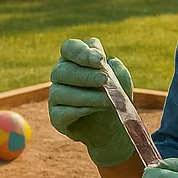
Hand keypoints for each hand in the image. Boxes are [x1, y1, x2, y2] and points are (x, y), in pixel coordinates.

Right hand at [47, 37, 134, 167]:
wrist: (114, 129)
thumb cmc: (115, 100)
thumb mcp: (122, 84)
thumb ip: (118, 71)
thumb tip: (112, 61)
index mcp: (75, 59)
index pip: (69, 48)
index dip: (82, 52)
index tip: (100, 60)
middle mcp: (62, 75)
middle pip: (62, 70)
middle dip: (85, 76)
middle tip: (104, 81)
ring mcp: (56, 96)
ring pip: (59, 92)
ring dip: (85, 96)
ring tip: (106, 101)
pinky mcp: (56, 116)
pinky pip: (61, 112)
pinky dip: (78, 111)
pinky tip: (93, 110)